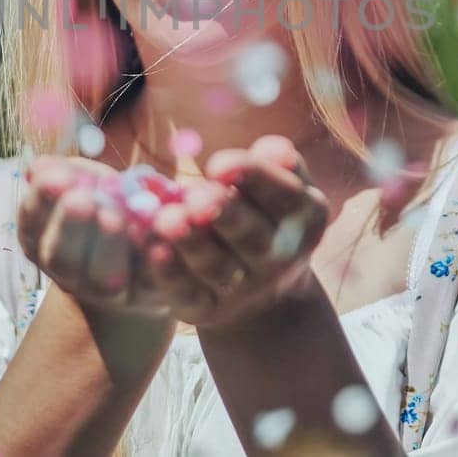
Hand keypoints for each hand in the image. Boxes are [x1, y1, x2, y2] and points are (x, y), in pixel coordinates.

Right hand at [16, 154, 170, 316]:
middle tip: (82, 199)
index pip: (32, 222)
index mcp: (42, 240)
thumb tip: (39, 165)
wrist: (146, 252)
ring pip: (100, 277)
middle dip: (70, 227)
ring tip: (115, 216)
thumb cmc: (108, 203)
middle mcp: (68, 273)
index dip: (42, 199)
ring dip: (107, 246)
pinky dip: (154, 264)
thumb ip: (68, 173)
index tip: (58, 176)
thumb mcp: (87, 183)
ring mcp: (106, 290)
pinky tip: (158, 244)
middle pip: (60, 258)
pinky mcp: (148, 293)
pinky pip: (150, 282)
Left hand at [143, 134, 329, 329]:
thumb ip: (276, 162)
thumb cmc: (265, 214)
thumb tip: (276, 148)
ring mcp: (245, 289)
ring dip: (191, 243)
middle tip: (197, 197)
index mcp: (304, 215)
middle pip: (251, 235)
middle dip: (224, 214)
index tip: (218, 164)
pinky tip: (153, 248)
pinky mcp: (209, 309)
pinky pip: (188, 293)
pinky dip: (169, 274)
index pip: (282, 193)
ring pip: (217, 266)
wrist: (267, 291)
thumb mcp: (282, 187)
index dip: (252, 175)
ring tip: (167, 218)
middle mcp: (280, 256)